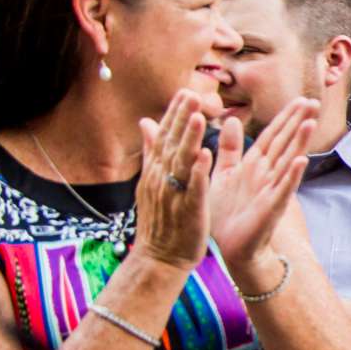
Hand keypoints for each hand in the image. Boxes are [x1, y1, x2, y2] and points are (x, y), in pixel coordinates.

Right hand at [133, 91, 214, 271]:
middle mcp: (162, 178)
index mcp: (156, 171)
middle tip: (191, 93)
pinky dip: (197, 171)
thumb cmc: (160, 220)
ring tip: (199, 115)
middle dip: (181, 118)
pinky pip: (193, 187)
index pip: (164, 137)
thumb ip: (152, 151)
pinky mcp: (187, 210)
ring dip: (189, 138)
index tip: (184, 92)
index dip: (174, 115)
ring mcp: (173, 194)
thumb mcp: (152, 181)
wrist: (158, 258)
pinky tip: (204, 154)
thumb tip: (146, 122)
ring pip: (181, 161)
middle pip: (171, 143)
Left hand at [206, 99, 311, 291]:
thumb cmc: (227, 213)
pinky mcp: (271, 207)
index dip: (285, 118)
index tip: (300, 100)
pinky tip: (300, 161)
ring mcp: (272, 190)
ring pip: (287, 161)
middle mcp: (267, 174)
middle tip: (313, 101)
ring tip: (310, 122)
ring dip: (299, 142)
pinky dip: (291, 175)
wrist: (228, 246)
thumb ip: (229, 148)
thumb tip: (230, 119)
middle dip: (297, 123)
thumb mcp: (224, 173)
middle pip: (284, 143)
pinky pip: (283, 189)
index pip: (272, 135)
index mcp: (254, 164)